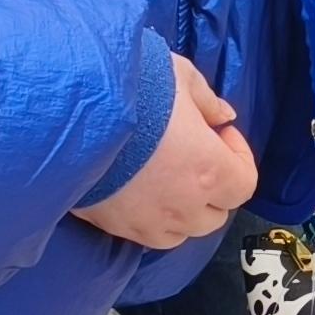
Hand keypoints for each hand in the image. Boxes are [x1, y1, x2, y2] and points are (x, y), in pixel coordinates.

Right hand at [74, 49, 260, 249]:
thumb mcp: (181, 77)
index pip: (245, 185)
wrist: (70, 113)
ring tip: (168, 177)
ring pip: (182, 232)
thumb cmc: (134, 90)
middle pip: (216, 215)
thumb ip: (208, 101)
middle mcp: (184, 206)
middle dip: (214, 187)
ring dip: (184, 209)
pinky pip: (146, 236)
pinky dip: (153, 220)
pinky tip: (140, 190)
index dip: (239, 158)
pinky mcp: (115, 227)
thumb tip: (224, 116)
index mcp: (210, 171)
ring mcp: (148, 222)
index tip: (220, 134)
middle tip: (196, 155)